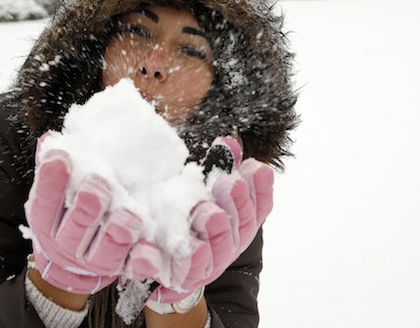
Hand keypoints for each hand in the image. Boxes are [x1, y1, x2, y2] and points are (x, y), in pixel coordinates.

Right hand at [24, 132, 143, 293]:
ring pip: (106, 251)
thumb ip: (51, 167)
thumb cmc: (66, 215)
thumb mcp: (54, 193)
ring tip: (130, 213)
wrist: (70, 263)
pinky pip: (133, 268)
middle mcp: (67, 245)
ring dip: (118, 232)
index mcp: (48, 222)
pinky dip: (142, 259)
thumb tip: (51, 139)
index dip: (51, 182)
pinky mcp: (120, 269)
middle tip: (99, 181)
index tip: (60, 158)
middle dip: (88, 205)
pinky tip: (149, 248)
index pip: (45, 203)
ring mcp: (94, 261)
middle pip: (76, 227)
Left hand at [145, 137, 274, 304]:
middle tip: (229, 182)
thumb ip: (217, 168)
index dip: (261, 188)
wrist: (158, 265)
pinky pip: (194, 269)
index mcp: (238, 220)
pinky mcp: (188, 278)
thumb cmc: (185, 220)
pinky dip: (196, 256)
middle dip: (239, 202)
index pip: (260, 205)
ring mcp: (212, 262)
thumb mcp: (202, 190)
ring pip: (222, 246)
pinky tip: (195, 244)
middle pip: (244, 223)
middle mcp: (231, 241)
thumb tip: (227, 142)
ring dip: (218, 227)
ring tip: (207, 211)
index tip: (255, 167)